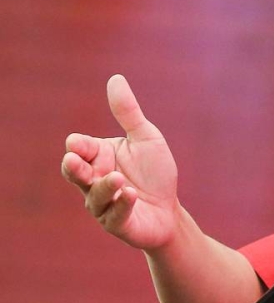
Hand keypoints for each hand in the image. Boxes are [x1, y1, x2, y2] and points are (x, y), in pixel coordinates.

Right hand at [61, 75, 179, 249]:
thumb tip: (115, 78)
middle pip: (73, 172)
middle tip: (74, 160)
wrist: (170, 211)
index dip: (78, 146)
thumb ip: (128, 112)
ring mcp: (102, 204)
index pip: (79, 148)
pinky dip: (122, 205)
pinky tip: (131, 195)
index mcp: (98, 156)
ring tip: (120, 179)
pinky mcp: (117, 224)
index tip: (79, 144)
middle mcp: (94, 180)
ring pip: (94, 196)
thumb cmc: (155, 173)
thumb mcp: (146, 138)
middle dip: (73, 167)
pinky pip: (114, 216)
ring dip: (106, 186)